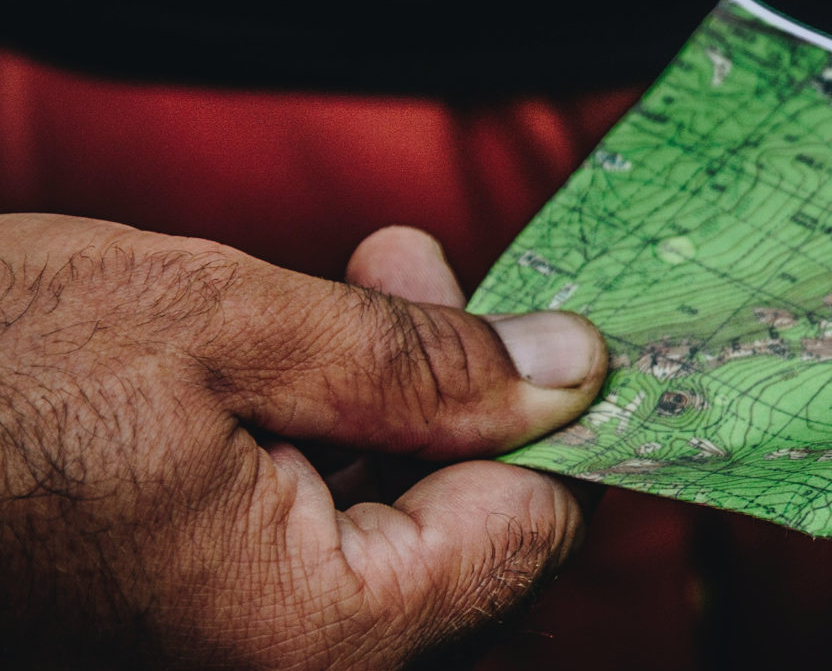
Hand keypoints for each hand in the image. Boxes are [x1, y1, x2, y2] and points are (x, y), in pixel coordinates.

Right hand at [0, 217, 607, 668]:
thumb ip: (419, 364)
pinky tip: (292, 355)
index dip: (545, 417)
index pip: (531, 537)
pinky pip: (311, 545)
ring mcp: (227, 655)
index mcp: (313, 632)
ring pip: (392, 534)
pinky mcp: (185, 624)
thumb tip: (575, 373)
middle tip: (410, 269)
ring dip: (394, 404)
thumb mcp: (222, 322)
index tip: (527, 318)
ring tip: (355, 286)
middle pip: (466, 539)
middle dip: (461, 394)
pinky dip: (325, 445)